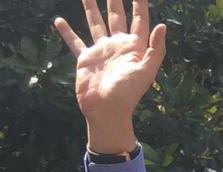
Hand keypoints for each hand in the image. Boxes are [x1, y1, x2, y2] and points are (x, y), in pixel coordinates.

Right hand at [53, 0, 166, 153]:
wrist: (106, 110)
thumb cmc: (128, 93)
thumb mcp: (146, 70)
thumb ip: (156, 49)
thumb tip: (163, 26)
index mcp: (134, 47)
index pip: (139, 21)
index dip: (140, 5)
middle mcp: (117, 45)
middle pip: (117, 16)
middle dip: (115, 1)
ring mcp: (101, 51)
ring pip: (95, 23)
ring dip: (91, 8)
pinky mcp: (86, 58)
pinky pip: (75, 41)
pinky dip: (66, 32)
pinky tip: (59, 21)